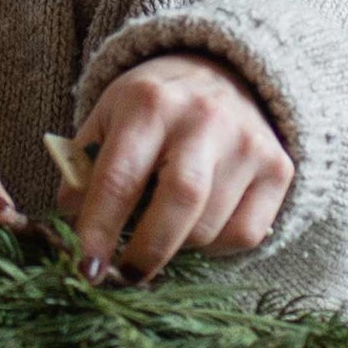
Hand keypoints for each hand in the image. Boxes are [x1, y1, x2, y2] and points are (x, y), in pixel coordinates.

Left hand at [68, 53, 293, 283]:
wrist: (219, 71)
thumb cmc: (151, 105)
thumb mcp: (106, 118)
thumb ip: (83, 167)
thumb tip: (69, 222)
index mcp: (148, 104)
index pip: (118, 178)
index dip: (99, 229)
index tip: (85, 267)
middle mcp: (202, 120)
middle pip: (178, 202)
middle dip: (146, 251)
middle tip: (125, 276)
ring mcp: (246, 144)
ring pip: (209, 226)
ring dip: (177, 246)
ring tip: (161, 232)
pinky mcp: (278, 168)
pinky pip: (245, 234)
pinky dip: (215, 246)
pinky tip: (198, 227)